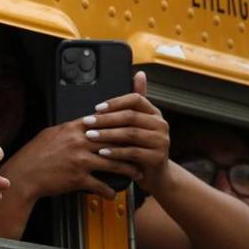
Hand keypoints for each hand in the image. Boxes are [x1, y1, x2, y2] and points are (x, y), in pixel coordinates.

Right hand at [4, 118, 142, 199]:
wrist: (24, 175)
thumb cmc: (35, 155)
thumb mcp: (51, 134)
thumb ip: (71, 129)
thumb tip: (85, 124)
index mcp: (73, 129)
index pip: (104, 122)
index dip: (121, 125)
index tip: (133, 128)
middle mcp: (79, 142)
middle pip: (114, 141)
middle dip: (132, 146)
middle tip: (143, 150)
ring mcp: (80, 161)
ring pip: (114, 163)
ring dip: (129, 169)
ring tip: (137, 172)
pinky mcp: (78, 178)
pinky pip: (100, 185)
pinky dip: (109, 191)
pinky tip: (113, 193)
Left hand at [89, 71, 170, 192]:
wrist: (156, 175)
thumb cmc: (141, 147)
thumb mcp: (138, 124)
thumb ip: (136, 101)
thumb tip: (139, 73)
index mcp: (154, 113)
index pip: (136, 99)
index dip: (115, 102)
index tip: (96, 108)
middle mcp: (160, 125)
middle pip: (130, 116)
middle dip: (106, 119)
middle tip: (87, 121)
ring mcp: (161, 141)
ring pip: (130, 134)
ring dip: (107, 134)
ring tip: (90, 136)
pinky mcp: (157, 158)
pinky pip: (133, 153)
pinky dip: (115, 152)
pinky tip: (101, 152)